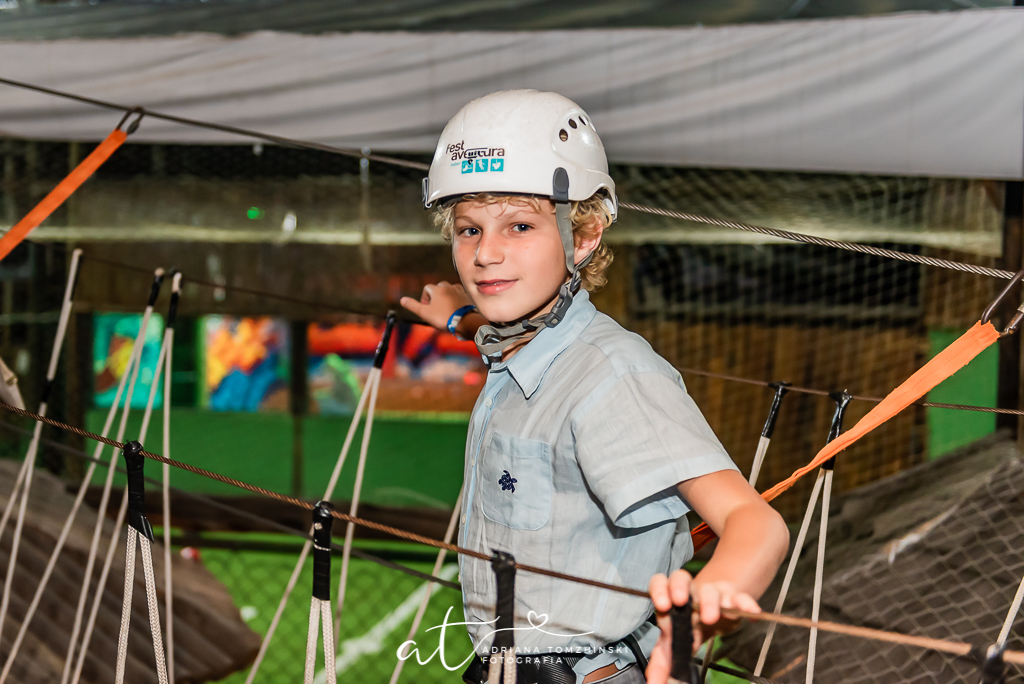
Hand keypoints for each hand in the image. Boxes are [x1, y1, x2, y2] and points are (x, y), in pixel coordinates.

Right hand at [400, 282, 472, 331]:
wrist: (465, 322)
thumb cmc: (444, 317)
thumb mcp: (425, 313)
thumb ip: (413, 306)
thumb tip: (402, 300)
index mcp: (438, 289)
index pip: (427, 288)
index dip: (424, 298)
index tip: (426, 308)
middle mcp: (449, 287)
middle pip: (439, 287)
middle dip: (435, 296)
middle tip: (436, 309)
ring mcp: (459, 291)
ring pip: (450, 290)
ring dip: (446, 297)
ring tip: (446, 309)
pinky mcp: (467, 297)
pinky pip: (459, 295)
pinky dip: (456, 300)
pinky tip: (455, 309)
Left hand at [645, 570, 760, 683]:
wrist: (713, 613)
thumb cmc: (688, 626)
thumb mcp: (674, 643)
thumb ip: (662, 661)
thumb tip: (653, 682)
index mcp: (671, 599)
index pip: (661, 583)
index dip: (659, 590)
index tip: (662, 605)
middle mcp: (690, 592)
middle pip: (682, 578)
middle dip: (680, 588)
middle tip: (680, 602)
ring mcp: (713, 593)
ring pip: (711, 589)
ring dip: (711, 601)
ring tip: (711, 617)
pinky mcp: (734, 599)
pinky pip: (741, 597)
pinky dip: (746, 603)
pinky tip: (751, 613)